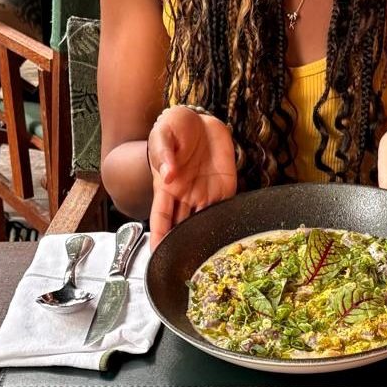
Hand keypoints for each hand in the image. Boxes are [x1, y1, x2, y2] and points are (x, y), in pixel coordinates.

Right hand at [147, 105, 236, 247]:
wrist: (201, 119)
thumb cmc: (174, 127)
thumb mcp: (163, 134)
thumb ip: (164, 153)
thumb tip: (168, 174)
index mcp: (166, 187)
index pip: (160, 218)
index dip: (159, 238)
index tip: (156, 257)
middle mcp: (185, 196)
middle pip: (182, 227)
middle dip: (182, 246)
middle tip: (184, 267)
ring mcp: (206, 193)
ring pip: (205, 222)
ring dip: (205, 239)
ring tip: (207, 260)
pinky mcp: (225, 187)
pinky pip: (226, 208)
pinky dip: (228, 222)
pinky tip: (230, 238)